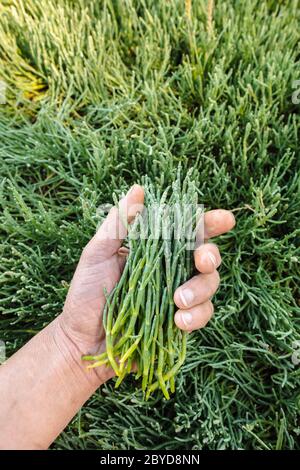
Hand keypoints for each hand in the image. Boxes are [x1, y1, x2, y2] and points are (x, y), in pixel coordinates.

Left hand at [58, 185, 234, 384]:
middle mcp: (170, 269)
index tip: (225, 220)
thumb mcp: (97, 254)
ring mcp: (177, 296)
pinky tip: (179, 320)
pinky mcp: (180, 322)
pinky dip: (196, 316)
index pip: (186, 230)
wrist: (81, 340)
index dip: (209, 223)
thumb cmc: (86, 293)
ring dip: (201, 289)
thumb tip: (138, 189)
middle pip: (207, 256)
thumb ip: (119, 224)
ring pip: (209, 285)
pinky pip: (202, 315)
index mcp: (153, 248)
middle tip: (201, 260)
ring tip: (178, 300)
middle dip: (211, 255)